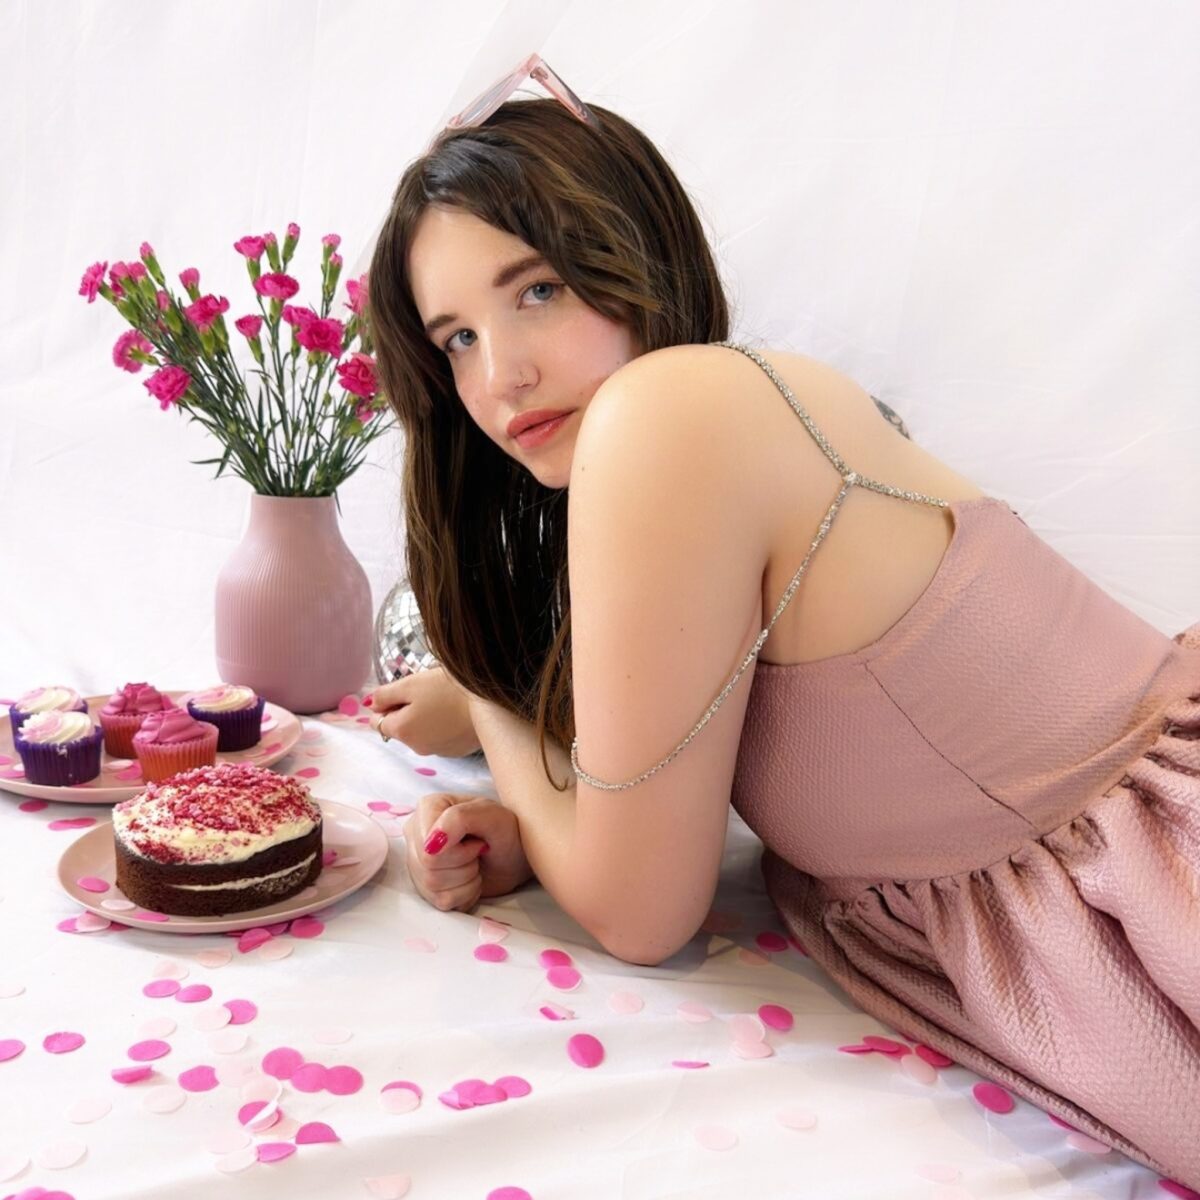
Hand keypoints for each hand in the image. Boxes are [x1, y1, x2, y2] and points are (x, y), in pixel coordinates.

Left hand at [368, 667, 481, 757]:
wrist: (492, 701)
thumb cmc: (451, 688)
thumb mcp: (412, 683)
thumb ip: (385, 695)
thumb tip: (370, 706)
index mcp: (402, 730)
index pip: (377, 721)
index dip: (388, 704)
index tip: (407, 691)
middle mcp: (416, 747)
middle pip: (401, 728)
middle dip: (408, 711)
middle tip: (429, 693)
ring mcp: (438, 752)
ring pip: (421, 733)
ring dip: (426, 719)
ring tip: (446, 701)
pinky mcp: (457, 750)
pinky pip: (440, 738)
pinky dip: (444, 726)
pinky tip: (457, 713)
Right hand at [403, 793, 533, 911]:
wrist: (515, 856)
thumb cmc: (505, 830)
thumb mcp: (492, 815)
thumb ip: (460, 819)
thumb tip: (432, 845)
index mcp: (428, 808)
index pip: (428, 849)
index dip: (459, 852)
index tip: (477, 840)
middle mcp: (417, 834)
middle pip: (429, 869)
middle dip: (464, 865)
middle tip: (479, 851)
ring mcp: (418, 862)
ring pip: (433, 887)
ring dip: (467, 879)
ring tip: (476, 863)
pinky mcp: (426, 887)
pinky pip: (441, 902)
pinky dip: (465, 894)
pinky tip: (472, 878)